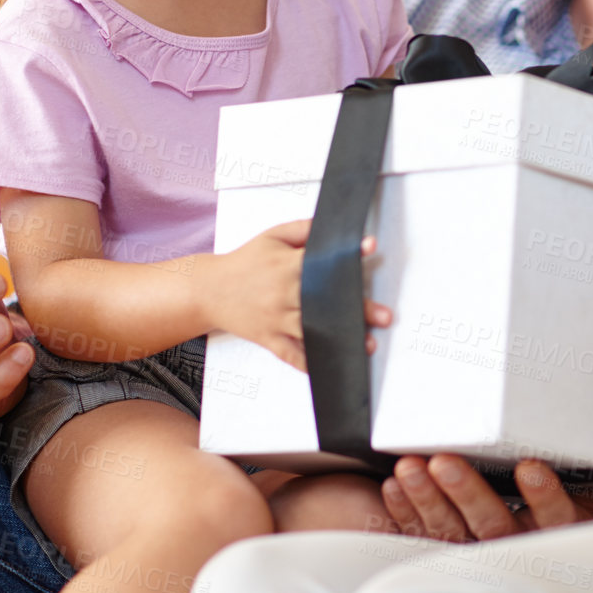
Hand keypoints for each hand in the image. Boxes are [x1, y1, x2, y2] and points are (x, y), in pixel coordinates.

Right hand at [200, 222, 390, 369]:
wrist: (208, 289)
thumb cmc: (245, 262)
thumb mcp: (272, 237)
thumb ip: (303, 229)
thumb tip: (332, 226)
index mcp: (286, 265)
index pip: (321, 260)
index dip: (347, 255)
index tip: (368, 249)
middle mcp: (283, 293)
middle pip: (324, 302)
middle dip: (357, 309)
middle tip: (384, 316)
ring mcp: (276, 319)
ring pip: (313, 331)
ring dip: (341, 339)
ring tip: (367, 343)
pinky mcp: (269, 338)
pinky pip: (292, 355)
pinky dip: (310, 363)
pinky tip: (330, 365)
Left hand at [379, 454, 592, 541]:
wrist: (533, 577)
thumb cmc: (572, 530)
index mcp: (553, 537)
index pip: (550, 518)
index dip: (541, 495)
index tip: (530, 467)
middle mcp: (514, 548)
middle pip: (490, 523)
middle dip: (466, 492)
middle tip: (444, 461)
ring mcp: (476, 552)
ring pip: (449, 530)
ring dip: (427, 499)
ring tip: (409, 468)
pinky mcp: (444, 550)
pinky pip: (422, 534)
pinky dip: (406, 511)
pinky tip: (392, 486)